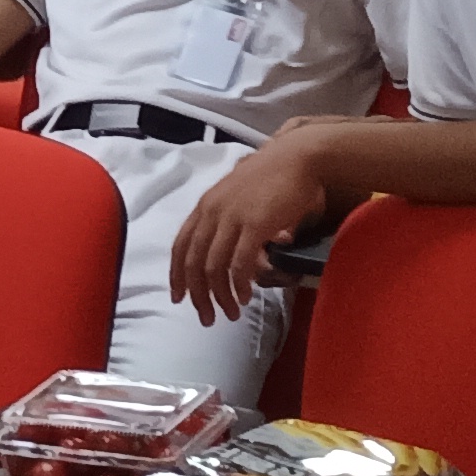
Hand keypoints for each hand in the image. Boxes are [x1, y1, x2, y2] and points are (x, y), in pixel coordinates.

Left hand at [170, 133, 324, 323]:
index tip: (179, 297)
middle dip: (197, 295)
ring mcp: (232, 218)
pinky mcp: (255, 225)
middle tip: (206, 318)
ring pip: (213, 268)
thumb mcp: (241, 198)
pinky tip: (245, 296)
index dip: (177, 274)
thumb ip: (233, 225)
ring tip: (230, 313)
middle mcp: (212, 211)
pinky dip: (239, 285)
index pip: (181, 245)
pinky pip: (239, 264)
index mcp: (206, 205)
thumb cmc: (274, 176)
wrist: (298, 157)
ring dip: (220, 296)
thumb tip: (240, 254)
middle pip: (194, 262)